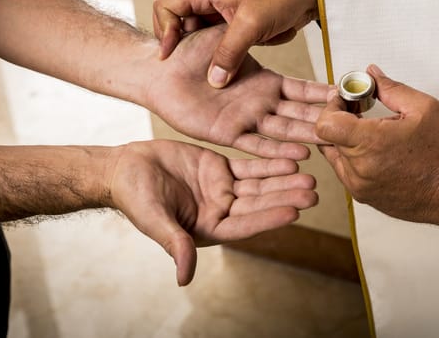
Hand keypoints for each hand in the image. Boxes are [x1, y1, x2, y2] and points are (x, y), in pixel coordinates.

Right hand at [106, 139, 317, 285]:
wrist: (125, 168)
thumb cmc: (134, 198)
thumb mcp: (155, 220)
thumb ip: (174, 244)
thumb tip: (184, 278)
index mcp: (209, 229)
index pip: (244, 225)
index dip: (268, 218)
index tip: (294, 212)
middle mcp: (221, 211)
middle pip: (259, 204)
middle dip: (285, 198)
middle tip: (313, 192)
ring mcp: (222, 190)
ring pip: (259, 185)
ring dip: (283, 181)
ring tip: (309, 176)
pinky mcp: (220, 169)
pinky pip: (249, 166)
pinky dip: (269, 163)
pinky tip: (290, 160)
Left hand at [146, 24, 329, 159]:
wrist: (159, 72)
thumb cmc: (189, 49)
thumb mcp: (226, 36)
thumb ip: (254, 44)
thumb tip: (279, 35)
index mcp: (264, 82)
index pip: (302, 91)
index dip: (324, 96)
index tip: (347, 100)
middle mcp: (260, 103)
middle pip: (299, 114)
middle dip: (323, 121)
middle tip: (350, 128)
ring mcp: (246, 119)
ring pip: (283, 131)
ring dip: (305, 138)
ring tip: (328, 145)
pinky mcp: (227, 133)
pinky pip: (256, 145)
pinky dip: (276, 153)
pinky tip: (297, 157)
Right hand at [152, 0, 317, 87]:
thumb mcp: (251, 25)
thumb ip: (229, 53)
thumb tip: (214, 81)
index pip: (166, 4)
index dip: (165, 29)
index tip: (171, 53)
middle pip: (176, 17)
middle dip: (178, 40)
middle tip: (185, 61)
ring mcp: (222, 9)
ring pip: (197, 30)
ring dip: (200, 48)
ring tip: (205, 67)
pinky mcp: (235, 21)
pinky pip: (216, 37)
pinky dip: (219, 50)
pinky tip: (227, 62)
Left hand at [315, 65, 438, 226]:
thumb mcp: (423, 107)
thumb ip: (391, 87)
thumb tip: (371, 74)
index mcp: (371, 143)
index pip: (325, 123)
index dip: (332, 107)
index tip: (347, 101)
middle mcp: (359, 167)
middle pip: (329, 135)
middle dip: (341, 118)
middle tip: (360, 110)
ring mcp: (358, 184)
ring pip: (333, 152)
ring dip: (345, 138)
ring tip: (370, 131)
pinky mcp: (361, 195)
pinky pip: (343, 169)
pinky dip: (351, 156)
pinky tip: (373, 149)